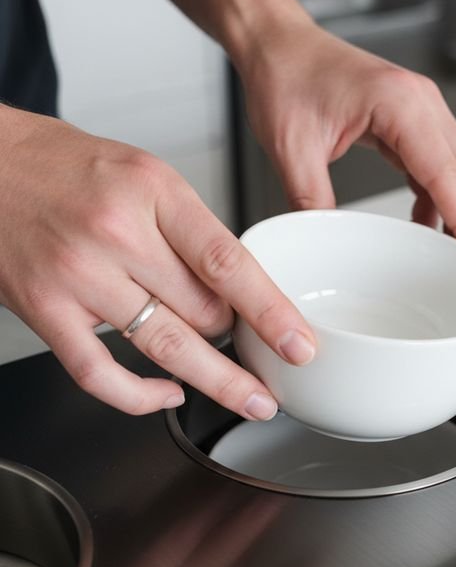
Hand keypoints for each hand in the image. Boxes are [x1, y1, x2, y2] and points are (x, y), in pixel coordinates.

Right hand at [0, 106, 314, 415]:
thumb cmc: (62, 167)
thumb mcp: (142, 174)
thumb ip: (188, 229)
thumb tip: (236, 289)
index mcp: (152, 191)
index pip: (227, 262)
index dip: (270, 313)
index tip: (299, 344)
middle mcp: (116, 233)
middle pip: (202, 310)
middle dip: (238, 340)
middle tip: (264, 358)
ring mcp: (78, 276)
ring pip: (164, 346)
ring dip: (216, 381)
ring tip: (250, 399)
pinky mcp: (45, 311)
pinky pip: (99, 373)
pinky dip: (140, 396)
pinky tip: (169, 395)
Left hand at [237, 18, 455, 257]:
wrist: (276, 42)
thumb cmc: (285, 76)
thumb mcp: (292, 148)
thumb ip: (312, 201)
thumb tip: (325, 247)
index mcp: (398, 103)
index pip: (446, 172)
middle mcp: (420, 102)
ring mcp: (420, 109)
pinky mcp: (410, 120)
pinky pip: (437, 165)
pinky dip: (439, 198)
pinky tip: (426, 225)